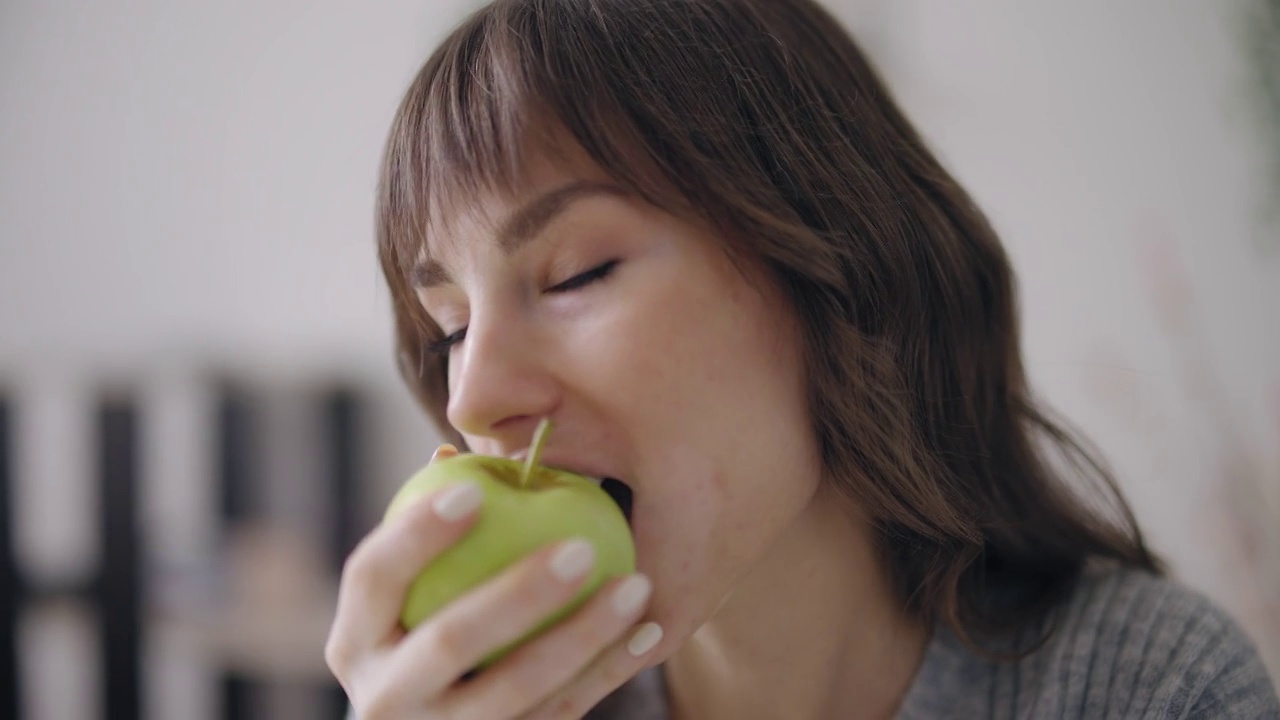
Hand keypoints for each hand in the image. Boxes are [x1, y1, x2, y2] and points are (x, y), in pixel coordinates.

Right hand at [324, 444, 662, 719]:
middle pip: (449, 641)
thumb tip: (454, 453)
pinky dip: (608, 670)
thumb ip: (429, 531)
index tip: (476, 490)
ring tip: (635, 586)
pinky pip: (560, 714)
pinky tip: (648, 628)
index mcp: (355, 640)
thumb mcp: (409, 593)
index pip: (373, 577)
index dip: (417, 533)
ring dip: (583, 635)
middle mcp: (384, 698)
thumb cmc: (424, 629)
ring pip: (516, 690)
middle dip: (518, 594)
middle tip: (582, 548)